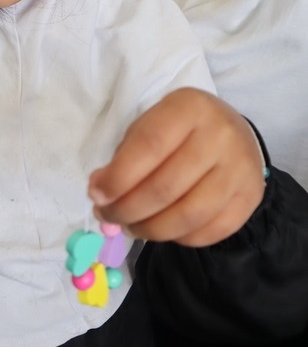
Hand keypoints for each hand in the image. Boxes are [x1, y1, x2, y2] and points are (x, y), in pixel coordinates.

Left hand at [88, 88, 264, 246]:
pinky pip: (209, 231)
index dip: (118, 177)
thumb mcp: (150, 125)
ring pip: (188, 216)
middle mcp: (220, 136)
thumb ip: (125, 156)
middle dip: (127, 210)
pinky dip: (179, 238)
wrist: (232, 133)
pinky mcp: (250, 197)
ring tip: (130, 227)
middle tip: (107, 217)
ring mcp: (239, 169)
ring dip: (150, 230)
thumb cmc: (178, 130)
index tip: (96, 195)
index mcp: (189, 108)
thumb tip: (101, 192)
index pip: (149, 147)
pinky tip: (162, 229)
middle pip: (166, 188)